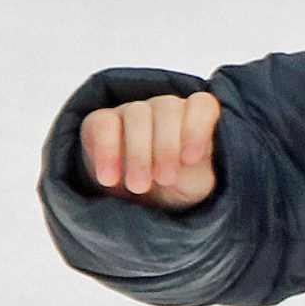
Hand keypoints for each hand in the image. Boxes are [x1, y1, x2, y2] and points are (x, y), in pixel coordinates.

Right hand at [80, 91, 220, 210]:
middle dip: (167, 147)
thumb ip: (200, 170)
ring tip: (139, 187)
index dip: (198, 127)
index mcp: (194, 118)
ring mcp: (132, 111)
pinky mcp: (102, 121)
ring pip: (136, 114)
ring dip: (138, 153)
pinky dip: (107, 152)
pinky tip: (110, 179)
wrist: (136, 201)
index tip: (191, 159)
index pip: (202, 104)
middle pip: (168, 109)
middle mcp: (164, 108)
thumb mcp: (195, 185)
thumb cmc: (175, 187)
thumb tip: (190, 162)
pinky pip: (103, 124)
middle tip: (165, 180)